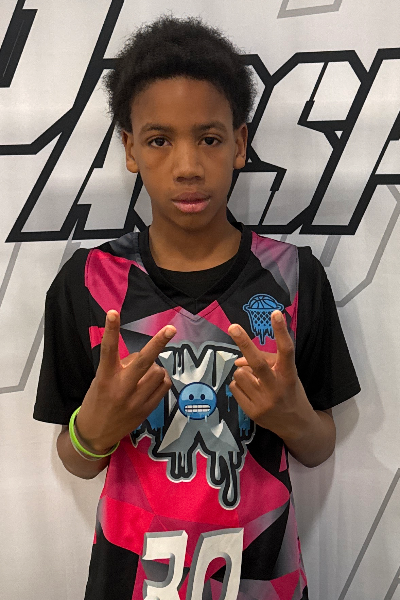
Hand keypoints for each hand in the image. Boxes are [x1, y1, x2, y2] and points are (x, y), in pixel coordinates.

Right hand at [76, 310, 175, 452]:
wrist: (95, 434)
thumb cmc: (97, 401)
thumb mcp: (101, 381)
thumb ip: (119, 367)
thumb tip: (142, 357)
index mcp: (105, 377)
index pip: (108, 349)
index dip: (111, 330)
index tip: (113, 312)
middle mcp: (121, 387)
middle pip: (144, 361)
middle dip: (158, 342)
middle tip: (171, 329)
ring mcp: (136, 400)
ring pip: (158, 371)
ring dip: (155, 367)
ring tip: (145, 374)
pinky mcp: (147, 409)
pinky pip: (164, 385)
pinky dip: (161, 379)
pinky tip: (153, 382)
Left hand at [228, 310, 313, 440]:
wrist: (297, 426)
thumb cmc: (290, 392)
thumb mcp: (287, 375)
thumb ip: (267, 362)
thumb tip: (238, 360)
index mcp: (289, 375)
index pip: (286, 350)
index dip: (281, 331)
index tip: (275, 313)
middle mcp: (277, 388)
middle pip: (257, 363)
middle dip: (244, 343)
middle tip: (233, 327)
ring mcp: (263, 402)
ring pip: (240, 373)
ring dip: (243, 373)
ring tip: (255, 381)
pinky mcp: (252, 412)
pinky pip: (234, 387)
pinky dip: (239, 385)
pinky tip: (251, 392)